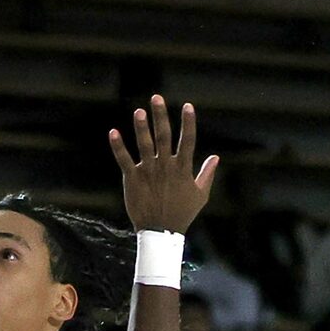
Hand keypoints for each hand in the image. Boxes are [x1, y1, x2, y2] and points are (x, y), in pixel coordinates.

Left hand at [109, 95, 218, 233]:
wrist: (161, 233)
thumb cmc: (182, 214)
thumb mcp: (200, 195)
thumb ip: (207, 174)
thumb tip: (216, 157)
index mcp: (182, 168)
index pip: (188, 140)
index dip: (188, 122)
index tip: (187, 106)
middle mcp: (165, 166)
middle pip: (164, 136)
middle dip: (160, 116)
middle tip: (156, 97)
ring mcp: (148, 172)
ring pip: (144, 145)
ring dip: (141, 127)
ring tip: (139, 112)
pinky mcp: (133, 179)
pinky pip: (124, 159)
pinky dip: (118, 146)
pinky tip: (113, 132)